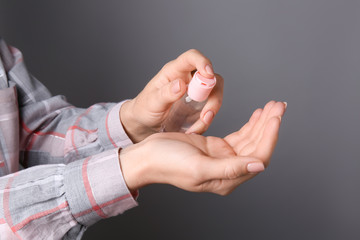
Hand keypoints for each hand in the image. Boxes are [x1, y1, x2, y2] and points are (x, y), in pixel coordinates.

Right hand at [119, 101, 285, 194]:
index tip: (275, 117)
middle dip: (269, 125)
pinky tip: (257, 115)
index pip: (258, 158)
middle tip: (278, 105)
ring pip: (250, 139)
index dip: (269, 137)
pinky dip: (250, 124)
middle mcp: (228, 171)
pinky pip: (239, 135)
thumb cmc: (168, 163)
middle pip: (257, 146)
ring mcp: (223, 158)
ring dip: (262, 122)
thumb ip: (230, 168)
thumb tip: (259, 166)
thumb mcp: (199, 166)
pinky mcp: (216, 147)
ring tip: (272, 106)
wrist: (148, 156)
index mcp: (226, 179)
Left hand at [120, 49, 223, 142]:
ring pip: (215, 96)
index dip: (203, 62)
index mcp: (174, 71)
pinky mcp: (199, 107)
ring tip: (195, 129)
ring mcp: (196, 93)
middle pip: (212, 78)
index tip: (208, 74)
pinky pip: (210, 111)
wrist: (144, 125)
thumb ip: (165, 93)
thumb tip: (181, 84)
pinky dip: (205, 122)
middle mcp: (188, 79)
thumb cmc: (144, 108)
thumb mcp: (151, 102)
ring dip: (210, 112)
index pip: (192, 57)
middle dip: (214, 96)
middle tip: (206, 114)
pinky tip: (192, 131)